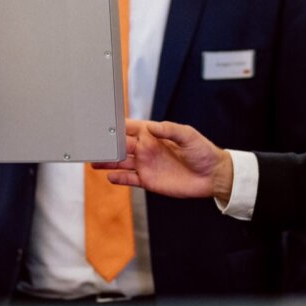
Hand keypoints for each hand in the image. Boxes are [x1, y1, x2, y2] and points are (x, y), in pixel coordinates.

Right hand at [92, 119, 233, 200]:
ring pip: (121, 162)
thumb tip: (152, 126)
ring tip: (94, 160)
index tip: (104, 124)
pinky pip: (129, 179)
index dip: (118, 126)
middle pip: (121, 146)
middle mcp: (147, 149)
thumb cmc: (202, 151)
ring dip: (108, 162)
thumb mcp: (188, 135)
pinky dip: (119, 178)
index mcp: (154, 135)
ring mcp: (146, 165)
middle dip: (107, 144)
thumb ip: (169, 130)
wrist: (212, 176)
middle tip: (93, 144)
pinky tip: (109, 176)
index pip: (131, 128)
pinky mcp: (148, 181)